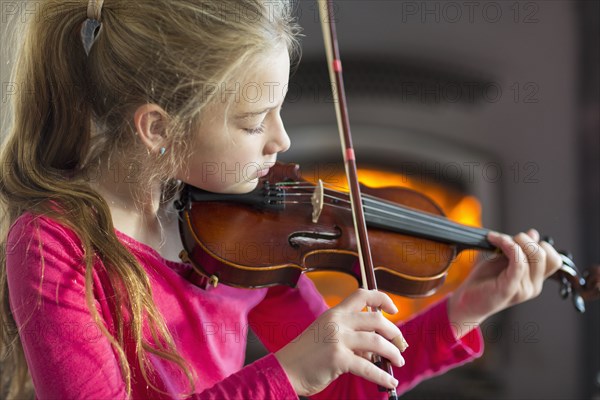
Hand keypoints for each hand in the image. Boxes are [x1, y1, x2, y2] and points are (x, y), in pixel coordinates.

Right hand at [274, 289, 404, 396]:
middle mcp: (337, 322)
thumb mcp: (329, 337)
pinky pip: (368, 368)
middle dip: (394, 333)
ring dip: (393, 353)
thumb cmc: (308, 355)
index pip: (363, 295)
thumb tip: (377, 350)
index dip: (382, 299)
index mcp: (335, 312)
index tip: (393, 310)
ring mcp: (338, 339)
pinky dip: (383, 376)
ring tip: (399, 362)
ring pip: (377, 343)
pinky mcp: (338, 359)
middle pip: (376, 320)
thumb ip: (352, 338)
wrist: (285, 369)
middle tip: (401, 344)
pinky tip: (390, 381)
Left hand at [448, 229, 562, 337]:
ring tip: (496, 239)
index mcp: (535, 280)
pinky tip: (495, 241)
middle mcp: (533, 286)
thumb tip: (534, 233)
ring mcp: (524, 289)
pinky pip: (519, 263)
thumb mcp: (504, 262)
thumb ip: (520, 250)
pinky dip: (509, 246)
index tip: (518, 241)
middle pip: (545, 254)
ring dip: (514, 240)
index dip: (539, 245)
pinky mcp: (510, 288)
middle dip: (525, 240)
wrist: (467, 302)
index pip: (554, 259)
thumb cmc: (483, 282)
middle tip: (505, 239)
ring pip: (534, 256)